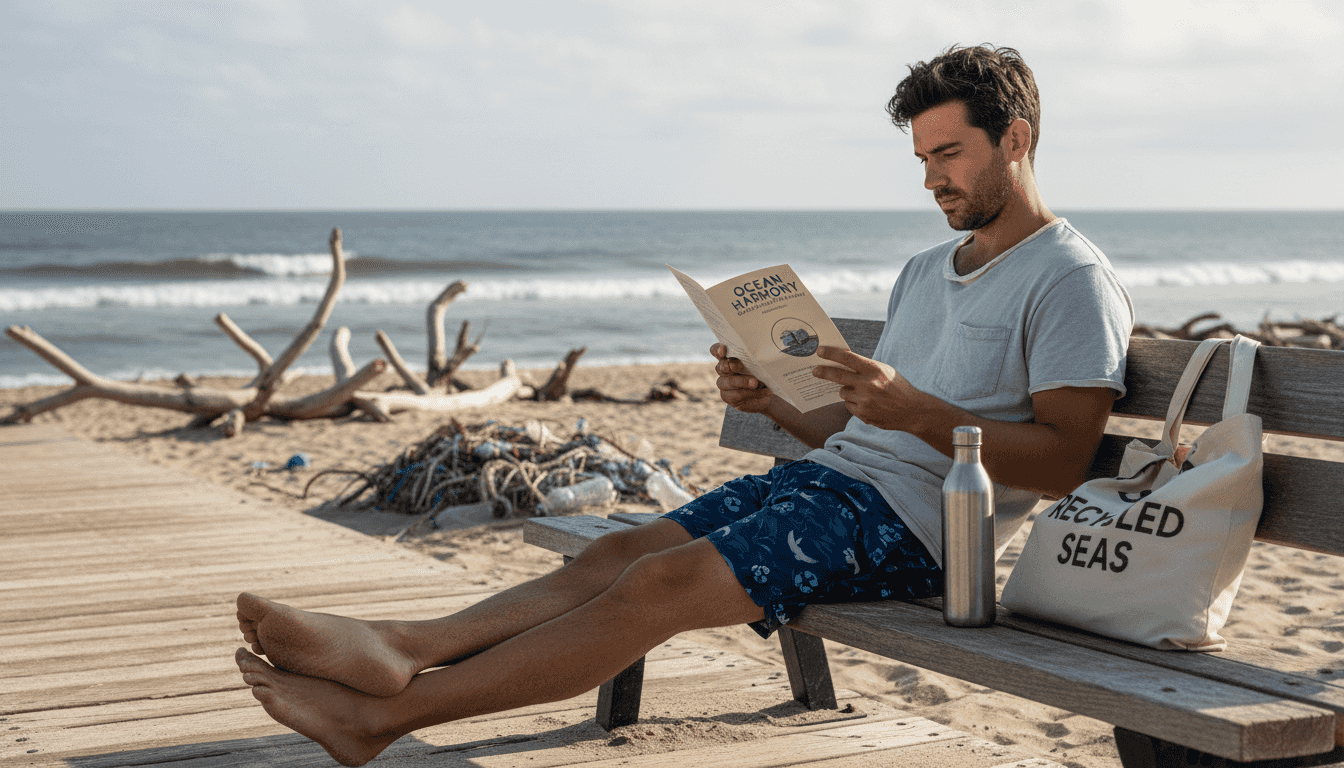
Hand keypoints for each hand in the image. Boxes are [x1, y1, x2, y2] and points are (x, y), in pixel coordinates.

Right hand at [711, 343, 773, 413]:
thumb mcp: (760, 364)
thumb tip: (760, 357)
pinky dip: (751, 393)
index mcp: (728, 357)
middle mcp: (723, 370)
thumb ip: (755, 360)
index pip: (716, 351)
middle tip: (739, 366)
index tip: (723, 349)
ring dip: (742, 381)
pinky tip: (764, 391)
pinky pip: (736, 395)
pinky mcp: (727, 397)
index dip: (717, 349)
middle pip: (720, 367)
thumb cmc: (762, 372)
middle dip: (730, 366)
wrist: (766, 393)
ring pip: (727, 382)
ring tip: (756, 383)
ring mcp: (724, 384)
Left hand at [811, 346, 926, 430]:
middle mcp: (867, 385)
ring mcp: (864, 401)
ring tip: (863, 392)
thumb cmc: (897, 387)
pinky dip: (854, 403)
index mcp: (874, 370)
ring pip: (843, 393)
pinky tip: (868, 404)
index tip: (819, 351)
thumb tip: (841, 362)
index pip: (848, 358)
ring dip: (847, 391)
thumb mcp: (884, 371)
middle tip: (814, 371)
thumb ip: (865, 367)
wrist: (912, 411)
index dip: (831, 354)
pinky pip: (849, 406)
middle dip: (823, 372)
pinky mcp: (863, 415)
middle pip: (837, 376)